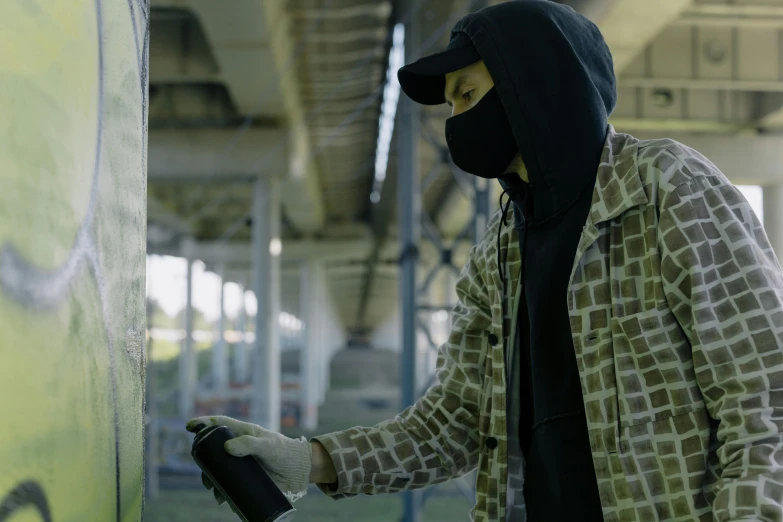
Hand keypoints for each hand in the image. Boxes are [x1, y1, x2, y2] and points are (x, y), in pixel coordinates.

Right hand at [186, 416, 312, 501]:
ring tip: (213, 489)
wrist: (298, 472)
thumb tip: (227, 448)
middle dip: (203, 460)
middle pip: (212, 451)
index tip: (189, 426)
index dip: (203, 423)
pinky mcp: (244, 479)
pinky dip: (222, 493)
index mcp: (243, 433)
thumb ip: (250, 444)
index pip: (219, 424)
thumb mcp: (268, 446)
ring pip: (217, 470)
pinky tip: (223, 499)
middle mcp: (238, 448)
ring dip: (210, 480)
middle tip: (203, 471)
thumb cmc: (285, 452)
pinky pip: (228, 486)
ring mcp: (240, 464)